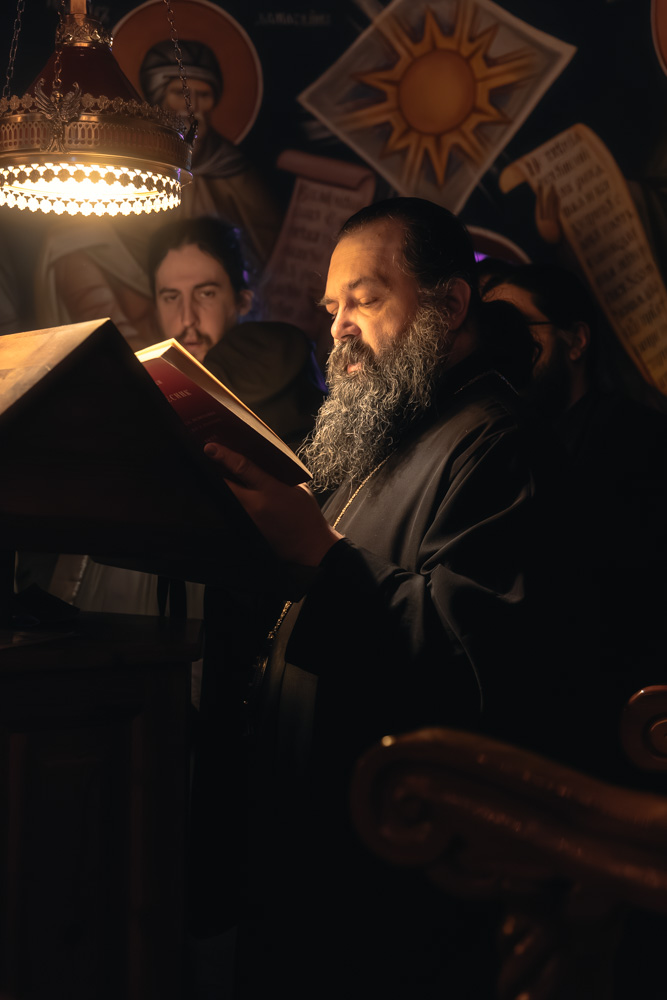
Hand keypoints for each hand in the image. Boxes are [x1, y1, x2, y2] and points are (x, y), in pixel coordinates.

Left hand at [204, 442, 342, 566]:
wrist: (309, 546)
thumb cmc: (307, 515)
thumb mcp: (299, 488)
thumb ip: (280, 474)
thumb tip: (263, 462)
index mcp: (271, 490)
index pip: (243, 468)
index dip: (224, 456)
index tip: (210, 448)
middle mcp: (256, 504)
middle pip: (226, 485)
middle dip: (215, 471)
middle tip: (210, 460)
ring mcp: (249, 518)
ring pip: (226, 498)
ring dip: (222, 486)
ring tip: (218, 474)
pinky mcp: (247, 528)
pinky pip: (233, 509)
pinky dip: (231, 499)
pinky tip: (233, 494)